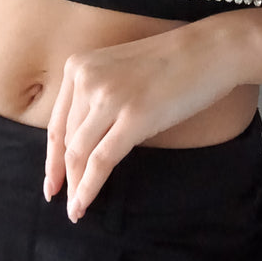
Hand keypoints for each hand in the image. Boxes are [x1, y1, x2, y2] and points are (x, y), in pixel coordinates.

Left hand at [43, 15, 241, 221]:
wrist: (210, 50)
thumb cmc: (171, 63)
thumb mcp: (119, 71)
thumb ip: (98, 97)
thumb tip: (86, 141)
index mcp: (79, 67)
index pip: (57, 122)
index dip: (51, 157)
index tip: (51, 182)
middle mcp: (87, 79)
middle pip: (67, 140)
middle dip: (64, 175)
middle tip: (64, 201)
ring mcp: (109, 98)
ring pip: (79, 153)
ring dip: (75, 186)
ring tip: (76, 210)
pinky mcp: (133, 117)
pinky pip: (101, 160)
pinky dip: (89, 187)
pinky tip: (83, 205)